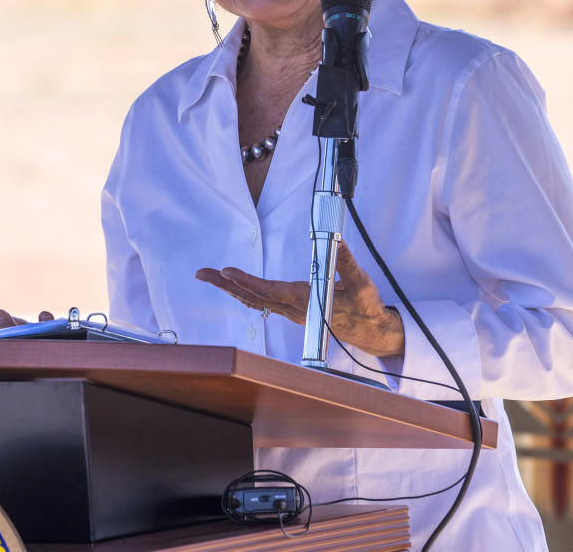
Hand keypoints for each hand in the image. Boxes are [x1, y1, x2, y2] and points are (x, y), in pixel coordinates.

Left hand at [195, 241, 403, 357]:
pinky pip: (262, 303)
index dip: (247, 281)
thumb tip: (337, 240)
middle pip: (253, 297)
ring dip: (231, 288)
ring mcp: (291, 312)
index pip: (270, 291)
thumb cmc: (365, 307)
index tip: (226, 271)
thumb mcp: (361, 283)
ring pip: (254, 300)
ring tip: (209, 276)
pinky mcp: (293, 310)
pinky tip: (234, 286)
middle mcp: (293, 309)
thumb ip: (347, 262)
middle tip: (201, 273)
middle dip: (226, 284)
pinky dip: (245, 292)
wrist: (371, 332)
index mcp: (306, 301)